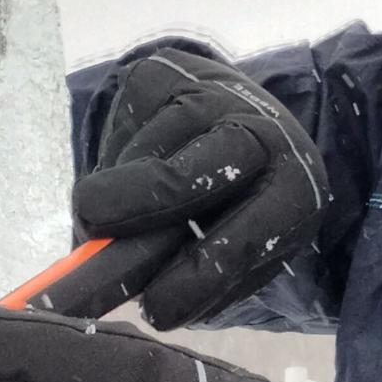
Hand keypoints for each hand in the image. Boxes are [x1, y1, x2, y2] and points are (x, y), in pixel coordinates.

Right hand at [75, 49, 339, 327]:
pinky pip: (121, 126)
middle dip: (132, 218)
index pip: (246, 237)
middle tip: (86, 249)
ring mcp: (210, 93)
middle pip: (185, 180)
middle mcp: (262, 132)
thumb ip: (196, 275)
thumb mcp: (234, 247)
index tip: (152, 311)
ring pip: (142, 154)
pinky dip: (110, 161)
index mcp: (295, 189)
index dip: (198, 278)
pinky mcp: (163, 71)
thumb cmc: (235, 204)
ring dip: (111, 196)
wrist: (234, 113)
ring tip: (100, 219)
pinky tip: (120, 173)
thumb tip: (131, 300)